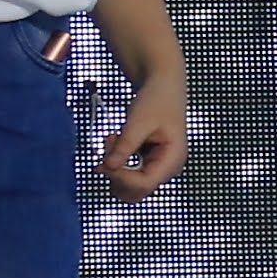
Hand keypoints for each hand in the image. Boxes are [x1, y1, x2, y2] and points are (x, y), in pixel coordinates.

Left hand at [94, 71, 189, 200]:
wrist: (163, 85)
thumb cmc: (156, 100)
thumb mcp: (138, 121)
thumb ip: (124, 146)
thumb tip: (106, 168)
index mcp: (173, 159)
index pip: (143, 184)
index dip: (120, 177)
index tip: (103, 161)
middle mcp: (167, 168)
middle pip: (135, 192)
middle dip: (116, 174)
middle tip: (108, 148)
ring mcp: (157, 166)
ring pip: (128, 183)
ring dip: (114, 165)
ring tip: (113, 138)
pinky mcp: (148, 162)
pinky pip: (127, 172)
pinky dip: (116, 159)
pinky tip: (116, 138)